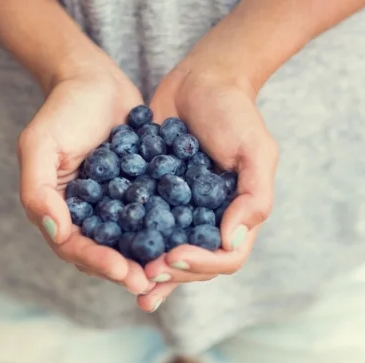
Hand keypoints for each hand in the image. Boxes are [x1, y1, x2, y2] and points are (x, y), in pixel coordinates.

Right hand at [18, 66, 153, 294]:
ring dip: (146, 256)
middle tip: (150, 282)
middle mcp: (86, 213)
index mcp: (59, 209)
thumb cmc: (63, 109)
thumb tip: (56, 231)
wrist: (95, 80)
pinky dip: (164, 227)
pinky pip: (151, 214)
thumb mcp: (40, 144)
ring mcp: (114, 203)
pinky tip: (186, 235)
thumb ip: (38, 188)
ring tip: (169, 268)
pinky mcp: (139, 189)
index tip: (123, 271)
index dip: (98, 261)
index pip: (74, 246)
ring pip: (129, 239)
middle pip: (104, 251)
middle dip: (125, 269)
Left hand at [136, 66, 278, 311]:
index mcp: (236, 216)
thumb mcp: (257, 151)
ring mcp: (179, 209)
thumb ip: (254, 197)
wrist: (202, 80)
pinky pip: (140, 222)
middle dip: (170, 273)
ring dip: (147, 268)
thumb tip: (231, 241)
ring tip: (126, 280)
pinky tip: (107, 245)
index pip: (225, 257)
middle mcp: (208, 219)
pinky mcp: (152, 194)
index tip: (175, 256)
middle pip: (192, 262)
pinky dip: (127, 237)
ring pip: (164, 250)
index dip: (201, 264)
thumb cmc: (235, 113)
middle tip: (144, 276)